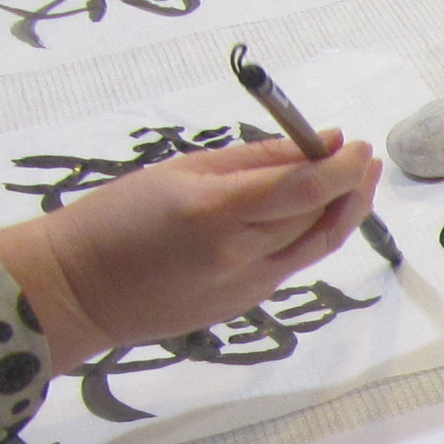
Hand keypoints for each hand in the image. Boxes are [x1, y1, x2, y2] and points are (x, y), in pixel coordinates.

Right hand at [0, 132, 381, 372]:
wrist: (79, 290)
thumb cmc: (117, 218)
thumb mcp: (181, 172)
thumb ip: (256, 159)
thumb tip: (319, 142)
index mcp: (217, 212)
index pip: (304, 188)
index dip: (342, 167)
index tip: (358, 144)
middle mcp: (241, 254)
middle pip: (320, 219)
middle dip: (351, 186)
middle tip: (363, 156)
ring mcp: (249, 285)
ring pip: (316, 244)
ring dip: (343, 211)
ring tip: (353, 179)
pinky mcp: (249, 302)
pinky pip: (293, 261)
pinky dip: (311, 232)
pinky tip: (309, 210)